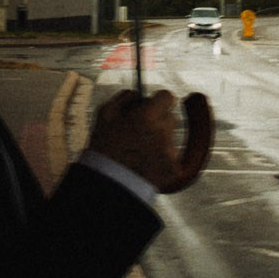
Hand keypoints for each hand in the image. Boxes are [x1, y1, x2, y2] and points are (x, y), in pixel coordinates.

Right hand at [89, 88, 212, 194]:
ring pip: (171, 136)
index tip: (152, 105)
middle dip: (159, 120)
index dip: (159, 100)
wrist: (109, 184)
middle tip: (141, 130)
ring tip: (140, 150)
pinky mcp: (174, 168)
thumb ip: (124, 98)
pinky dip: (162, 157)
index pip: (168, 97)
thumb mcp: (105, 115)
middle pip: (170, 117)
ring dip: (160, 139)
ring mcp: (170, 151)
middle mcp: (163, 132)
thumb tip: (138, 93)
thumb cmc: (104, 149)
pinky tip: (145, 163)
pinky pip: (172, 155)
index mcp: (147, 117)